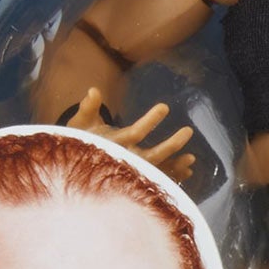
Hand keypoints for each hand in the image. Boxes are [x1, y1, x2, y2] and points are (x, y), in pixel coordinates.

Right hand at [66, 87, 195, 185]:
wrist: (75, 165)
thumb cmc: (78, 140)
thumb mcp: (80, 123)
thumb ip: (88, 108)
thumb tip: (93, 90)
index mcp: (113, 145)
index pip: (135, 132)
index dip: (150, 120)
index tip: (165, 107)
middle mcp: (125, 161)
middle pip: (152, 156)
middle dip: (172, 145)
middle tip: (189, 130)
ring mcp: (132, 172)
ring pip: (158, 170)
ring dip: (175, 166)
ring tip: (192, 159)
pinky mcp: (136, 177)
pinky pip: (158, 179)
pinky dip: (172, 176)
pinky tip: (188, 172)